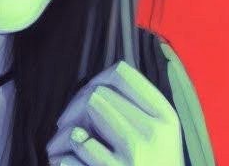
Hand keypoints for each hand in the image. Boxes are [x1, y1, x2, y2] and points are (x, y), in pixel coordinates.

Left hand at [46, 60, 184, 165]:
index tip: (89, 94)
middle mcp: (154, 133)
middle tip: (67, 124)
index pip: (121, 73)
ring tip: (64, 145)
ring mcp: (135, 156)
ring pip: (84, 115)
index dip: (98, 79)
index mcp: (166, 116)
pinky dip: (63, 158)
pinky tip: (67, 164)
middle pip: (97, 93)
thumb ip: (135, 105)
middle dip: (76, 107)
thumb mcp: (158, 134)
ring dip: (65, 132)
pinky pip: (76, 148)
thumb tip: (93, 84)